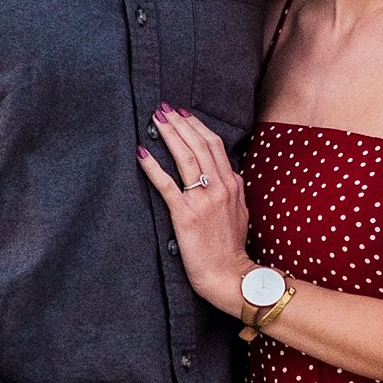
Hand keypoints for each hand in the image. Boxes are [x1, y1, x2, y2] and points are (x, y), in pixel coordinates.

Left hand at [137, 106, 252, 313]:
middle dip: (180, 123)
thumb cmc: (230, 248)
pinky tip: (142, 153)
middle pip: (200, 144)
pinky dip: (153, 166)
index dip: (197, 126)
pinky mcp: (186, 215)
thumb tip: (225, 173)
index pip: (214, 145)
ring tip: (155, 120)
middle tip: (164, 108)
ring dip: (169, 135)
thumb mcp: (240, 213)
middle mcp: (220, 187)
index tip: (183, 114)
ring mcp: (204, 200)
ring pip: (186, 157)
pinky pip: (167, 184)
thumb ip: (232, 190)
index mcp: (233, 184)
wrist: (230, 274)